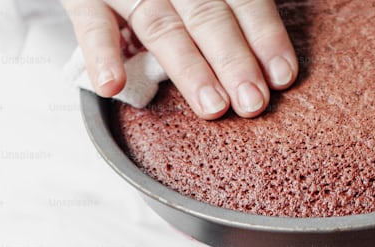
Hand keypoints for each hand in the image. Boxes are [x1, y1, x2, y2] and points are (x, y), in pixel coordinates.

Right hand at [61, 0, 297, 118]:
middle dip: (233, 59)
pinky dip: (101, 54)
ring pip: (161, 25)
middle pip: (206, 15)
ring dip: (188, 67)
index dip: (264, 35)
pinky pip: (92, 26)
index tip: (282, 76)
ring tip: (212, 106)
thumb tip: (270, 62)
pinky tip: (114, 86)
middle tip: (253, 102)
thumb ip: (226, 11)